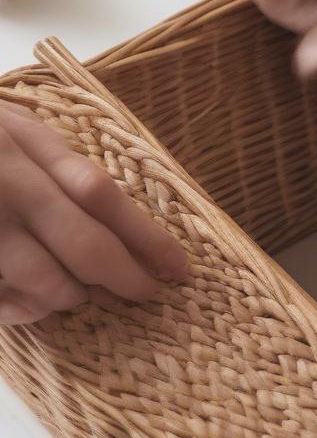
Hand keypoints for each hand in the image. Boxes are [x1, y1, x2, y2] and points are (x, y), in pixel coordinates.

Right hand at [0, 102, 187, 323]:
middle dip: (128, 280)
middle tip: (146, 294)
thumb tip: (119, 212)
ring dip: (71, 297)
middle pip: (87, 247)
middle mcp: (4, 187)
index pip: (104, 198)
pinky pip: (3, 303)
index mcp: (24, 148)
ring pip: (47, 284)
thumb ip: (60, 165)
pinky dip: (23, 311)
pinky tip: (29, 303)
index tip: (179, 269)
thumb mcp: (12, 127)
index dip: (149, 239)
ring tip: (75, 293)